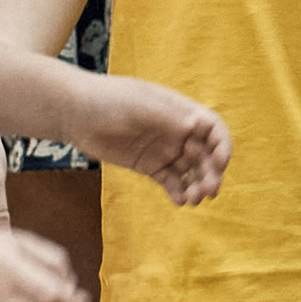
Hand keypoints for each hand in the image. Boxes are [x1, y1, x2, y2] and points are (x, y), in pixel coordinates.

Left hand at [71, 75, 230, 205]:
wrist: (77, 112)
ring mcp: (164, 150)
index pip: (213, 129)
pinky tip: (180, 201)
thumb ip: (169, 117)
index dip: (222, 146)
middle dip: (211, 173)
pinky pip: (171, 182)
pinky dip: (179, 192)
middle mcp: (177, 132)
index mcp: (181, 111)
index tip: (221, 164)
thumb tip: (196, 127)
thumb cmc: (111, 100)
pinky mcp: (149, 166)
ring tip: (193, 199)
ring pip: (191, 171)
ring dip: (198, 185)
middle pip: (205, 155)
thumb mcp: (142, 105)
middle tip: (208, 191)